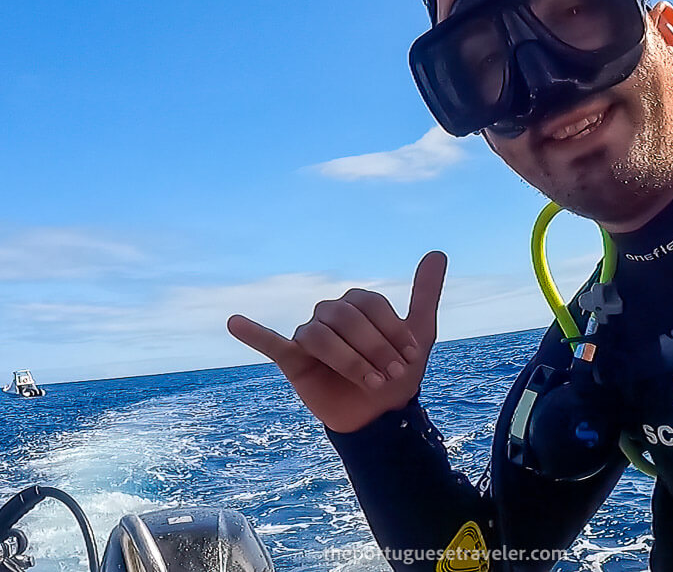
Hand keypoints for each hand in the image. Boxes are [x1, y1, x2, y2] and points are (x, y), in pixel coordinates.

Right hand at [227, 251, 446, 432]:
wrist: (380, 418)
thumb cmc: (397, 375)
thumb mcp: (419, 335)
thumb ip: (424, 295)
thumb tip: (437, 252)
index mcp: (357, 304)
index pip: (369, 305)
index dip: (391, 331)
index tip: (409, 359)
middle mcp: (330, 314)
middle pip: (345, 317)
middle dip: (373, 349)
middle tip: (390, 377)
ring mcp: (309, 335)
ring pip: (321, 335)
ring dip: (349, 361)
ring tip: (369, 383)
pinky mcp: (292, 360)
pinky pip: (269, 342)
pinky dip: (252, 332)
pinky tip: (235, 322)